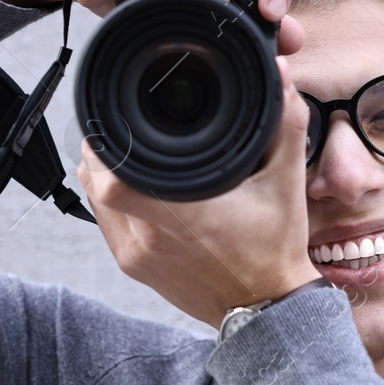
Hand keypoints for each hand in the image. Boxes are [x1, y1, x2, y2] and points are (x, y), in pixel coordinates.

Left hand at [75, 53, 322, 328]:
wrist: (268, 307)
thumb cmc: (275, 250)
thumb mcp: (287, 182)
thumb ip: (284, 125)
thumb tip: (279, 77)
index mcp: (184, 214)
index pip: (114, 174)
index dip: (108, 140)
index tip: (120, 118)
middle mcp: (151, 237)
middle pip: (97, 179)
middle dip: (105, 147)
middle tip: (124, 126)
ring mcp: (137, 256)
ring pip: (96, 199)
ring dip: (105, 172)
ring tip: (125, 150)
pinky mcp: (134, 268)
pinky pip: (105, 222)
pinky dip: (110, 199)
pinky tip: (128, 184)